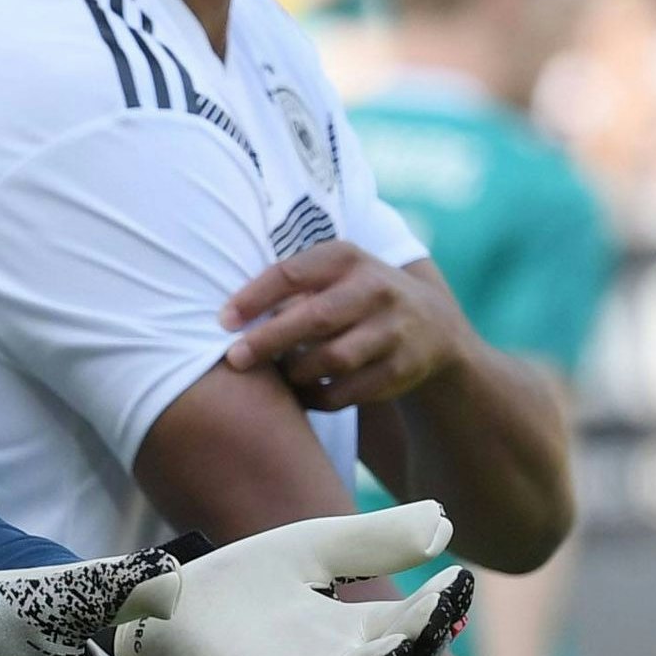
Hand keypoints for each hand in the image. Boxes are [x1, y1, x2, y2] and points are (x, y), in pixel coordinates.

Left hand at [107, 507, 470, 655]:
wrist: (161, 607)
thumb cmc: (239, 585)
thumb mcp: (312, 549)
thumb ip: (374, 539)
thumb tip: (445, 522)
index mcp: (354, 634)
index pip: (411, 624)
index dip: (439, 607)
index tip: (459, 578)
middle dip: (421, 642)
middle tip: (440, 609)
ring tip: (398, 644)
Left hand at [219, 244, 471, 408]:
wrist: (433, 326)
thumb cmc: (356, 298)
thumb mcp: (334, 275)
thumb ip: (290, 287)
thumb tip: (225, 316)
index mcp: (347, 258)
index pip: (292, 273)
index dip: (253, 298)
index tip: (222, 321)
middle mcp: (375, 289)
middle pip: (313, 319)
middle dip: (269, 341)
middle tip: (234, 359)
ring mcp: (393, 330)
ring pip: (331, 360)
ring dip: (295, 372)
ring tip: (277, 375)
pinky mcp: (401, 369)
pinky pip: (347, 392)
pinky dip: (316, 397)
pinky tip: (300, 394)